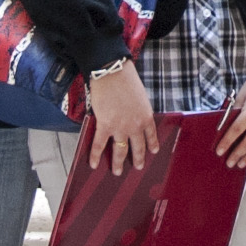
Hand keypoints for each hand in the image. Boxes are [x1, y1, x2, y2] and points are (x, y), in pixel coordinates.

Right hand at [79, 58, 158, 172]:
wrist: (112, 73)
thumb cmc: (127, 79)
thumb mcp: (140, 96)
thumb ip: (138, 110)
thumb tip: (133, 117)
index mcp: (146, 117)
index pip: (151, 136)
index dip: (152, 145)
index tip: (153, 152)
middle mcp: (135, 126)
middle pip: (137, 148)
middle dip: (137, 159)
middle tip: (137, 167)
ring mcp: (120, 128)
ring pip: (120, 151)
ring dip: (118, 163)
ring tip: (117, 171)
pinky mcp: (105, 125)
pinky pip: (99, 145)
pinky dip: (95, 156)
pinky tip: (93, 164)